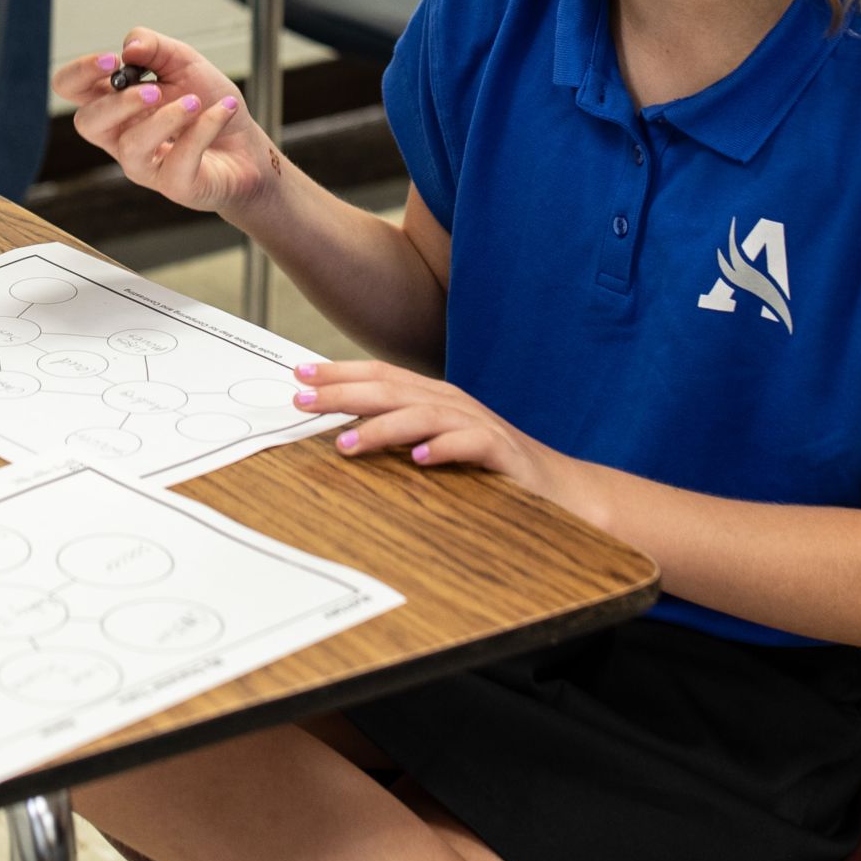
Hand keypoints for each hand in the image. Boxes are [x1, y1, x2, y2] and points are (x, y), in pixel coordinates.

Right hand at [51, 27, 281, 218]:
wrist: (248, 144)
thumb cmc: (207, 103)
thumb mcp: (184, 62)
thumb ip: (154, 47)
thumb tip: (128, 47)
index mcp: (114, 102)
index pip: (70, 88)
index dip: (80, 72)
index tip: (113, 59)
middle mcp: (121, 136)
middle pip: (87, 123)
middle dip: (118, 102)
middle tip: (154, 90)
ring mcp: (146, 165)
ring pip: (132, 146)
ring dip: (166, 117)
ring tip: (194, 102)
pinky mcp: (175, 185)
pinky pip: (180, 159)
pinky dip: (204, 127)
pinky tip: (222, 110)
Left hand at [293, 359, 571, 499]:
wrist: (561, 487)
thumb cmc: (493, 468)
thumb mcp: (439, 446)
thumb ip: (401, 435)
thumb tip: (344, 434)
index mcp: (436, 398)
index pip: (382, 375)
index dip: (340, 373)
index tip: (299, 376)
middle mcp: (454, 403)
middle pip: (393, 389)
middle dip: (344, 392)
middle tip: (302, 399)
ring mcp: (479, 424)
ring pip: (424, 415)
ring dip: (382, 427)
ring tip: (345, 443)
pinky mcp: (503, 453)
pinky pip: (471, 445)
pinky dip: (444, 449)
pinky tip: (419, 459)